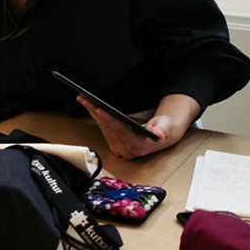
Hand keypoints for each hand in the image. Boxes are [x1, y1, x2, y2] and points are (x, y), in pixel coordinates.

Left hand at [79, 92, 198, 158]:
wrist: (161, 136)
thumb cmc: (163, 129)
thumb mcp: (165, 127)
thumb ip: (162, 130)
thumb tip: (159, 134)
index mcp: (139, 147)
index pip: (120, 131)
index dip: (110, 120)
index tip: (99, 109)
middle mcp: (127, 150)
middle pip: (109, 128)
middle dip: (96, 112)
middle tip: (86, 99)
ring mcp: (120, 149)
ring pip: (103, 128)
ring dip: (93, 113)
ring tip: (84, 99)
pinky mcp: (114, 145)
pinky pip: (103, 128)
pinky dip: (96, 116)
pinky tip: (90, 106)